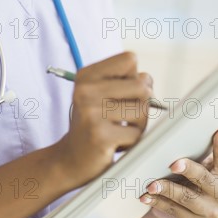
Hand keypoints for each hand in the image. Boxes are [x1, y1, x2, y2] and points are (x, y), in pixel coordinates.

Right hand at [56, 52, 152, 188]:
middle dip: (142, 103)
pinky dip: (132, 141)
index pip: (129, 59)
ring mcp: (92, 112)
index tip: (122, 92)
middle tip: (126, 115)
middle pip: (142, 85)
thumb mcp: (102, 94)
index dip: (134, 76)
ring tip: (120, 129)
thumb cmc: (94, 123)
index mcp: (86, 75)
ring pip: (142, 110)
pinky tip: (115, 143)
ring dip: (138, 124)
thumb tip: (147, 80)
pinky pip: (136, 134)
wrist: (70, 159)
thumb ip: (126, 80)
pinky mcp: (100, 136)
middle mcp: (86, 90)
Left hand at [140, 128, 217, 217]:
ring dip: (167, 190)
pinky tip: (146, 197)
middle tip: (173, 164)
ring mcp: (209, 210)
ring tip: (151, 185)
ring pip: (186, 198)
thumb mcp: (201, 158)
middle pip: (204, 179)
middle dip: (188, 170)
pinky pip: (174, 211)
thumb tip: (190, 122)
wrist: (192, 198)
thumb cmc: (195, 168)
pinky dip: (158, 203)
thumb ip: (200, 144)